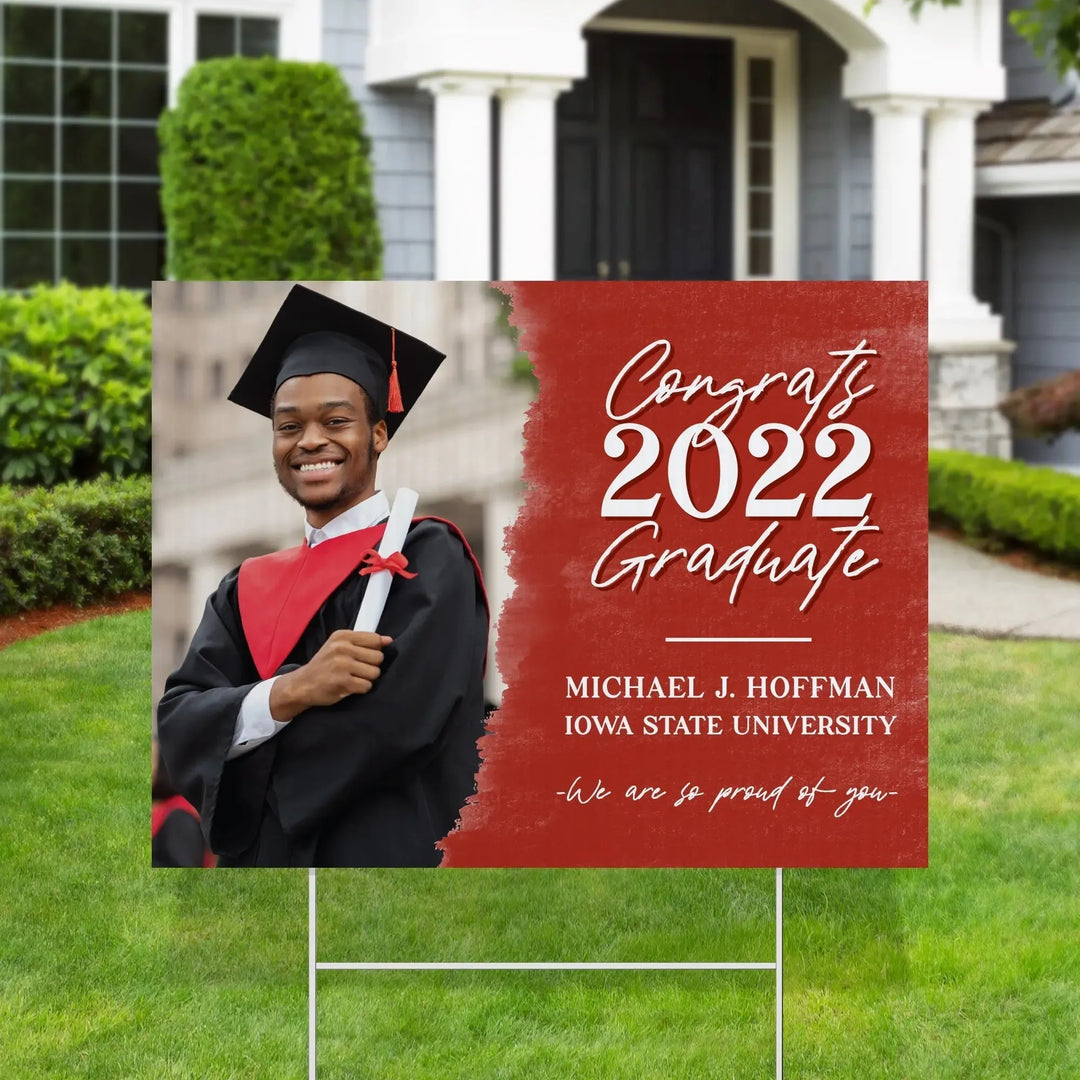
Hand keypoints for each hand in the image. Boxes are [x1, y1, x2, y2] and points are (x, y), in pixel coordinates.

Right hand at [269, 630, 392, 720]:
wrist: (302, 684)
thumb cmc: (325, 665)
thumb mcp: (340, 646)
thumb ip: (364, 642)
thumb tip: (389, 640)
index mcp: (342, 636)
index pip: (375, 640)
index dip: (374, 651)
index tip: (363, 657)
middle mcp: (342, 648)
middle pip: (378, 657)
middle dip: (371, 666)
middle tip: (358, 670)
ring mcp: (342, 665)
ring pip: (375, 673)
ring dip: (367, 679)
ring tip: (353, 678)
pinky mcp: (342, 681)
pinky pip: (367, 686)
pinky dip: (361, 689)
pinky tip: (350, 686)